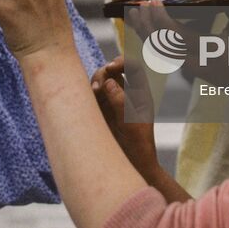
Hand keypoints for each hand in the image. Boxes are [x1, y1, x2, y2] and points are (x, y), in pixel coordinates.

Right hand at [91, 56, 159, 175]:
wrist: (132, 166)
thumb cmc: (138, 146)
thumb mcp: (132, 124)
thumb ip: (121, 102)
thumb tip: (109, 82)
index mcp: (140, 94)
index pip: (134, 67)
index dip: (124, 61)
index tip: (112, 66)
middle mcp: (126, 95)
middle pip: (114, 71)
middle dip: (105, 71)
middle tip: (100, 86)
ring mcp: (111, 102)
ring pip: (101, 81)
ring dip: (96, 81)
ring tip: (94, 91)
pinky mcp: (100, 111)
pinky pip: (92, 95)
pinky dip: (88, 91)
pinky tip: (88, 97)